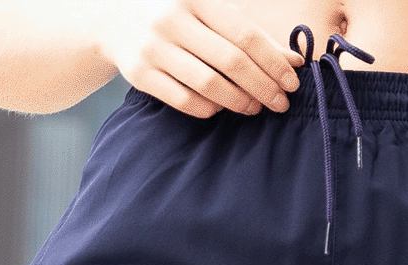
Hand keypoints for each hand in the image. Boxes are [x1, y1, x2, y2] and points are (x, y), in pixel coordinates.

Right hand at [97, 0, 304, 117]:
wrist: (113, 17)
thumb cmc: (177, 15)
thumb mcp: (210, 12)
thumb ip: (250, 35)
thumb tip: (294, 62)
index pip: (245, 35)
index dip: (273, 62)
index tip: (292, 83)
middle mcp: (171, 19)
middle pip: (231, 62)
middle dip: (263, 87)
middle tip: (281, 104)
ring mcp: (153, 47)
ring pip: (210, 85)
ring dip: (240, 102)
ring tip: (256, 108)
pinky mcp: (140, 74)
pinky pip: (186, 101)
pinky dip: (211, 109)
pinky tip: (223, 108)